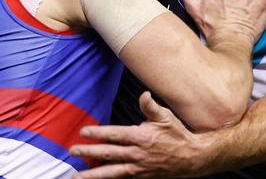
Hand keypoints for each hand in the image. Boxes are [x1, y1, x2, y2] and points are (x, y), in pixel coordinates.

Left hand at [71, 92, 204, 177]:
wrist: (193, 158)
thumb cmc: (178, 135)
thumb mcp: (166, 117)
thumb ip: (151, 107)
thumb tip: (143, 94)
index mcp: (141, 137)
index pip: (115, 135)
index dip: (98, 133)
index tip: (83, 131)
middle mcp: (137, 154)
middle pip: (108, 154)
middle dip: (89, 152)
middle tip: (73, 151)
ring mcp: (139, 168)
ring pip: (112, 172)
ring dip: (94, 174)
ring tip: (78, 176)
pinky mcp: (142, 176)